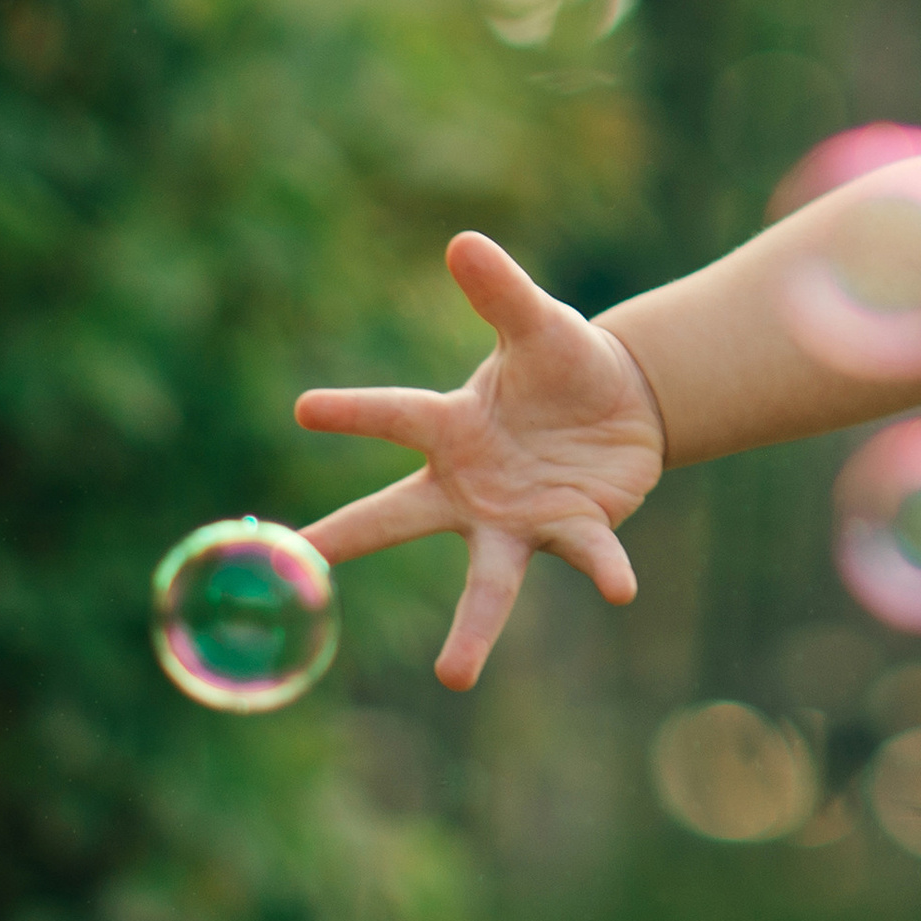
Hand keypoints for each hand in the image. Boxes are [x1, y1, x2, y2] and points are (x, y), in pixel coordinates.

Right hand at [294, 233, 665, 690]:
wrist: (622, 406)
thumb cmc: (561, 363)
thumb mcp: (539, 322)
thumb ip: (502, 291)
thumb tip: (462, 242)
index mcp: (451, 426)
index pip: (393, 416)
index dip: (352, 411)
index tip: (303, 409)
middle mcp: (469, 484)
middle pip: (397, 517)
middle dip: (348, 540)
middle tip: (298, 571)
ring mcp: (514, 518)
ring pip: (486, 580)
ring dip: (472, 631)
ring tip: (450, 678)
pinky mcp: (569, 531)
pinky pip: (586, 554)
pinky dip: (603, 569)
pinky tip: (620, 588)